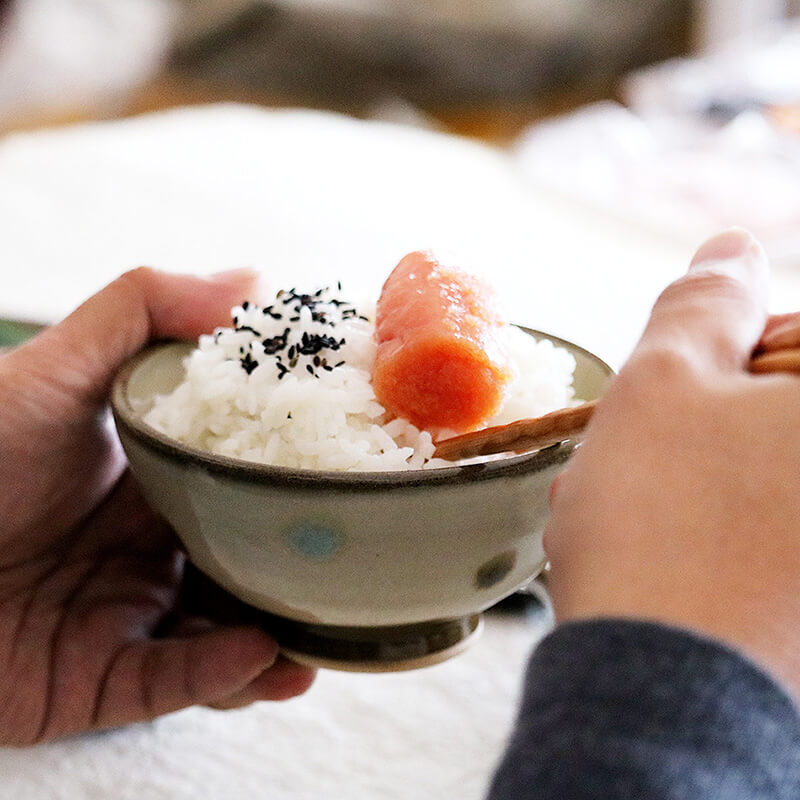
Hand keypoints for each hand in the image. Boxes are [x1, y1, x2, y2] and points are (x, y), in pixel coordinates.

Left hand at [0, 268, 314, 745]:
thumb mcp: (52, 371)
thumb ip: (142, 313)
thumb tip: (251, 280)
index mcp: (155, 478)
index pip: (246, 481)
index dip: (298, 479)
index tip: (353, 471)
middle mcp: (149, 547)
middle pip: (247, 560)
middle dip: (302, 567)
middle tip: (360, 562)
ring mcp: (125, 615)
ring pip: (222, 633)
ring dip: (279, 638)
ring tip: (324, 634)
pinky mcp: (94, 679)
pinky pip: (168, 683)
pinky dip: (218, 674)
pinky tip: (260, 654)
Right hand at [545, 229, 799, 698]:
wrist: (663, 689)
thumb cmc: (662, 523)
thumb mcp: (664, 382)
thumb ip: (704, 301)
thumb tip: (734, 246)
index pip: (797, 339)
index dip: (741, 350)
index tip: (697, 396)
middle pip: (787, 406)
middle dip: (727, 415)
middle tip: (665, 456)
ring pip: (776, 469)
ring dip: (720, 469)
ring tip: (658, 509)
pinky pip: (775, 527)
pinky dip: (738, 522)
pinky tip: (689, 548)